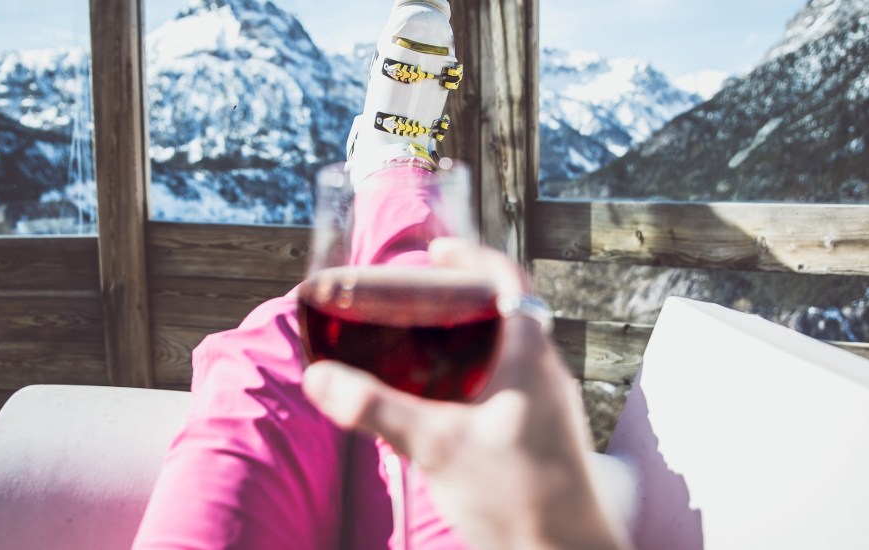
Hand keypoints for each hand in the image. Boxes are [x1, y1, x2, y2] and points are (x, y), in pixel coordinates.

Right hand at [302, 238, 631, 548]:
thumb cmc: (518, 496)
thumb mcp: (436, 446)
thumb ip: (375, 409)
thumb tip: (320, 378)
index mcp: (530, 355)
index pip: (509, 280)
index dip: (473, 256)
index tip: (438, 249)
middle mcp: (546, 372)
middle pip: (507, 312)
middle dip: (464, 299)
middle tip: (420, 299)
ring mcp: (548, 405)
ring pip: (509, 351)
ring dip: (470, 339)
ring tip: (424, 348)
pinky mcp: (543, 434)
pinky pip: (509, 385)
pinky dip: (476, 376)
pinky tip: (444, 406)